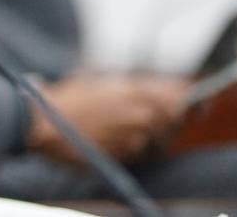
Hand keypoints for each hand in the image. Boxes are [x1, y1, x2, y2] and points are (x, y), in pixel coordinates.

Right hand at [29, 73, 190, 163]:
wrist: (42, 124)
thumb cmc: (65, 100)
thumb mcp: (97, 82)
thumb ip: (127, 87)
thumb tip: (150, 90)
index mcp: (133, 89)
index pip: (179, 93)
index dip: (189, 96)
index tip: (194, 100)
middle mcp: (139, 112)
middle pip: (173, 116)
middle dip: (168, 116)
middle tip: (148, 115)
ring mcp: (133, 135)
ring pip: (158, 136)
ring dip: (147, 133)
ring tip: (119, 126)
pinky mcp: (124, 154)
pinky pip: (140, 151)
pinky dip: (132, 146)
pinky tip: (109, 137)